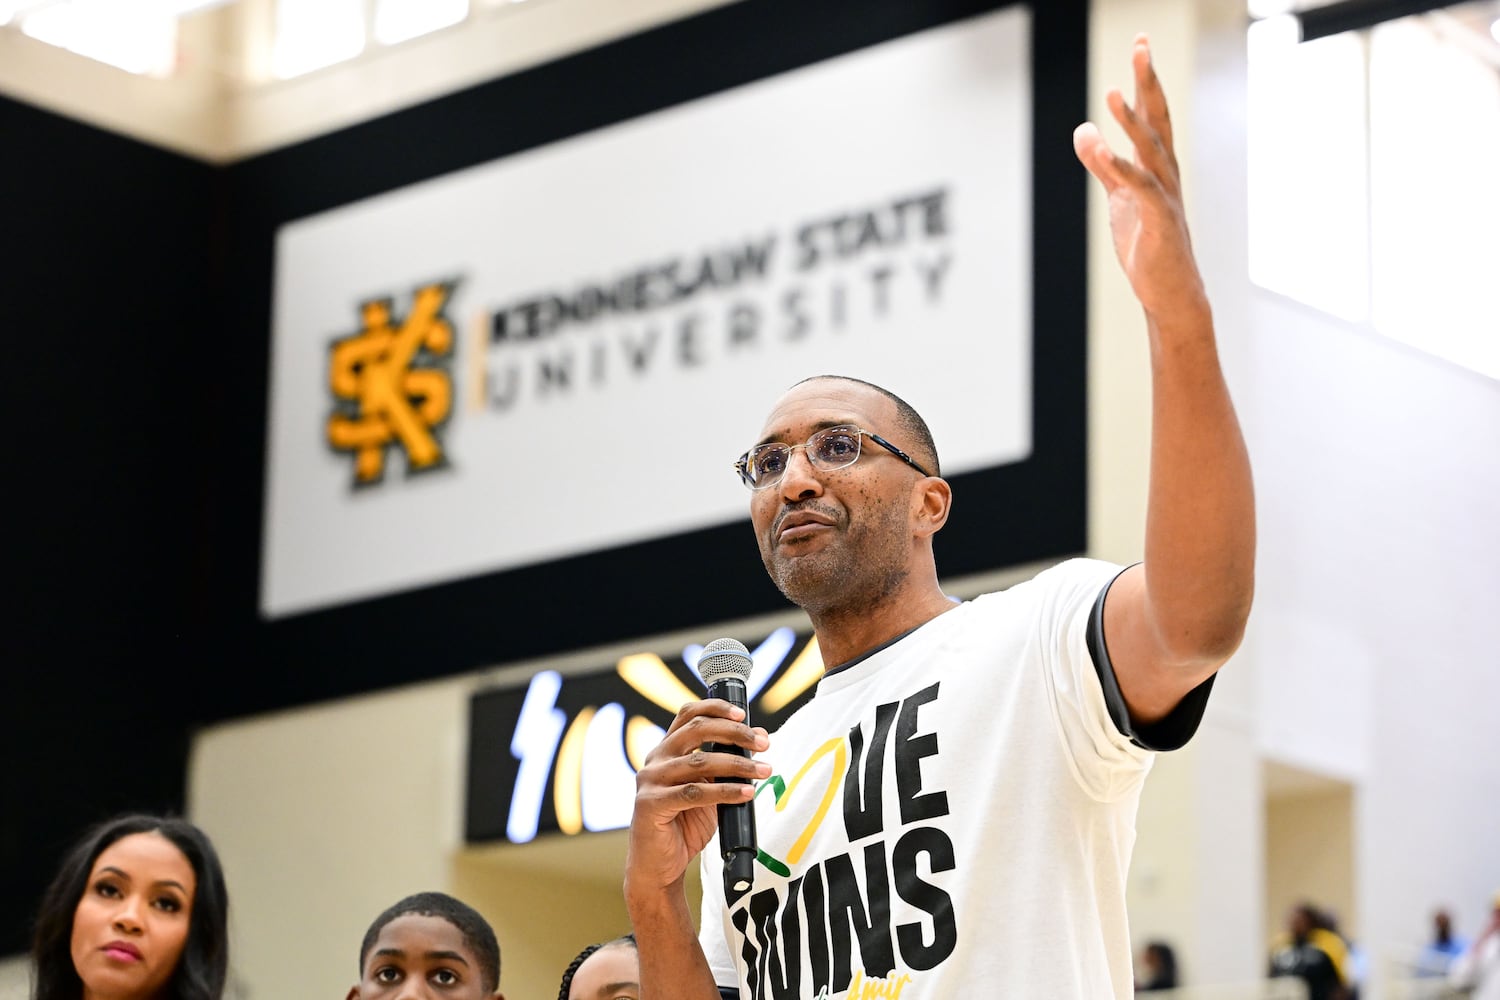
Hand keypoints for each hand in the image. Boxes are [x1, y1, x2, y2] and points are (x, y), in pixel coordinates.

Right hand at [625, 699, 769, 898]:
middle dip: (734, 733)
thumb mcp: (710, 790)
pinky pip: (695, 793)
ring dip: (738, 764)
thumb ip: (727, 766)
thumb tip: (760, 739)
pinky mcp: (651, 804)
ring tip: (764, 770)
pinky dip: (725, 792)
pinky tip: (746, 793)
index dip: (716, 708)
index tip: (744, 714)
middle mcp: (655, 760)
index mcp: (667, 750)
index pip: (689, 715)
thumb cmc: (683, 826)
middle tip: (762, 744)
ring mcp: (650, 781)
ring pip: (699, 762)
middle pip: (696, 731)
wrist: (659, 867)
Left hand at [1073, 34, 1208, 324]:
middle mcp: (1165, 174)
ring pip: (1149, 150)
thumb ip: (1103, 164)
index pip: (1152, 115)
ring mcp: (1164, 195)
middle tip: (1141, 46)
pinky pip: (1138, 189)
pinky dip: (1120, 168)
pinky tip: (1102, 149)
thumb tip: (1084, 132)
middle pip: (1157, 120)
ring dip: (1132, 121)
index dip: (1144, 80)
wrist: (1169, 291)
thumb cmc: (1149, 245)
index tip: (1141, 44)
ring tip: (1113, 92)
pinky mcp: (1158, 220)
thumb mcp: (1119, 197)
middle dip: (1148, 83)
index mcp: (1157, 166)